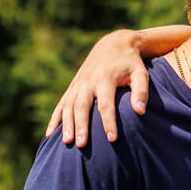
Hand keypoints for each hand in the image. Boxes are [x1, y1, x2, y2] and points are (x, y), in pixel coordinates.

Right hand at [46, 29, 148, 146]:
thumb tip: (140, 112)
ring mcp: (78, 84)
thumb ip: (141, 92)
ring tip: (67, 142)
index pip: (106, 104)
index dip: (109, 122)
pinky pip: (61, 104)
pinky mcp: (73, 87)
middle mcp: (88, 81)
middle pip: (83, 106)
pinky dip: (55, 118)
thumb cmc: (131, 64)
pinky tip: (49, 134)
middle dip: (82, 125)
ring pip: (69, 106)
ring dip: (66, 124)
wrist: (114, 45)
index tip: (112, 139)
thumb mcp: (140, 74)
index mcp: (105, 78)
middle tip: (82, 144)